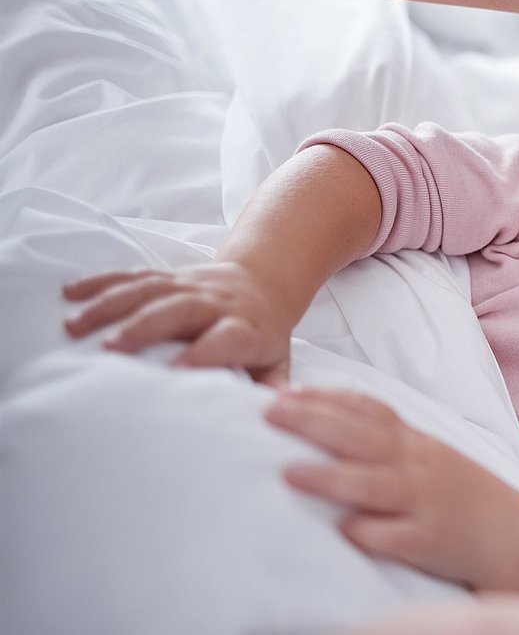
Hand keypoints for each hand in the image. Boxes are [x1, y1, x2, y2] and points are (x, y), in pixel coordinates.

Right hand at [62, 262, 294, 384]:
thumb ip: (272, 388)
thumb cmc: (264, 335)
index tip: (176, 372)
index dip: (205, 352)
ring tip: (74, 326)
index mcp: (246, 328)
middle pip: (180, 308)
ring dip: (110, 305)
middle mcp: (216, 303)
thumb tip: (270, 415)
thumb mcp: (277, 362)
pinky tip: (69, 293)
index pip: (228, 337)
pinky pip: (133, 275)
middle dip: (144, 326)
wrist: (264, 282)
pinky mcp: (168, 275)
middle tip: (111, 347)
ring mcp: (189, 286)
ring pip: (149, 289)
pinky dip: (100, 282)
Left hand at [264, 386, 508, 588]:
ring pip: (375, 485)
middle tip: (270, 414)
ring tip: (289, 473)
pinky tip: (344, 530)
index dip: (326, 399)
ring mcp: (423, 503)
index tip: (284, 392)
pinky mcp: (429, 541)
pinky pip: (397, 537)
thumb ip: (381, 439)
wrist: (508, 533)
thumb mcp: (424, 455)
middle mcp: (416, 466)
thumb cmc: (455, 493)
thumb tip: (321, 419)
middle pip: (363, 437)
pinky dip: (371, 533)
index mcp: (412, 443)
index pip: (368, 410)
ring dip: (332, 478)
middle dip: (315, 422)